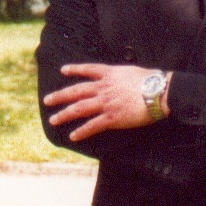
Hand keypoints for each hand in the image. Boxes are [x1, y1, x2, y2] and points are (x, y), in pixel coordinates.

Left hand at [43, 64, 157, 141]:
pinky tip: (73, 136)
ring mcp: (106, 103)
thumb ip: (124, 76)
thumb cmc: (153, 81)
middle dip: (60, 96)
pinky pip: (92, 125)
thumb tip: (124, 78)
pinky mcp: (112, 118)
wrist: (158, 92)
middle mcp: (103, 88)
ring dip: (64, 114)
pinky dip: (81, 131)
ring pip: (79, 108)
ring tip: (54, 120)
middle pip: (76, 91)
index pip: (88, 70)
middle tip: (47, 100)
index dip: (74, 69)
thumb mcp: (134, 72)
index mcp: (110, 75)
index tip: (63, 70)